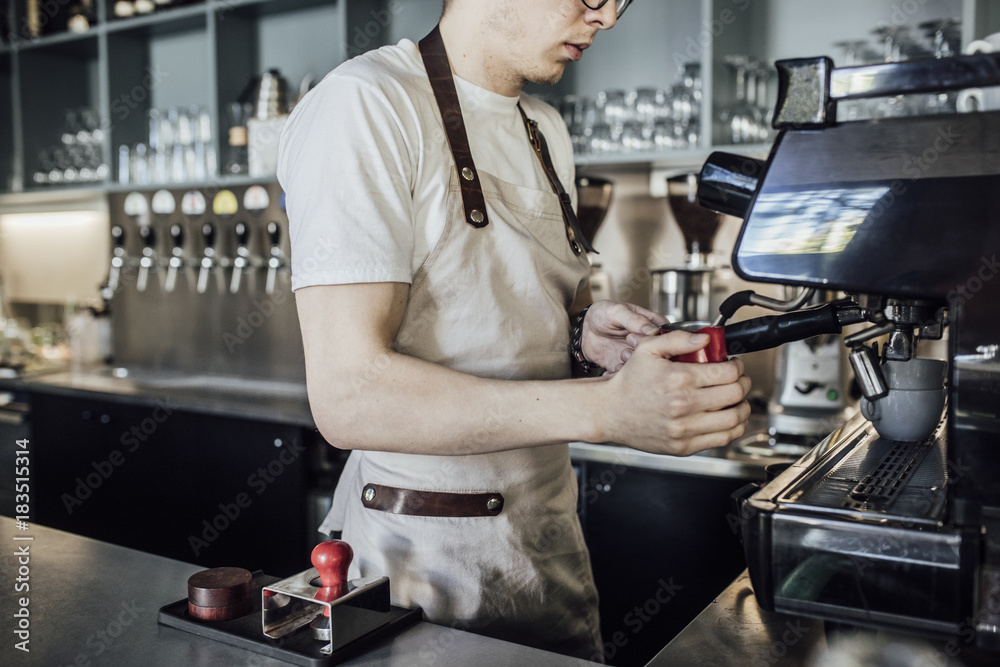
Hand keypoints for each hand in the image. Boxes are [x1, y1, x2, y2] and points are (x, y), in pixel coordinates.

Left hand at [580, 300, 667, 372]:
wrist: (586, 328)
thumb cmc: (603, 313)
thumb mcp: (617, 311)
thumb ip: (635, 320)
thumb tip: (652, 330)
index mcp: (653, 325)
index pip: (666, 337)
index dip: (656, 342)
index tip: (640, 340)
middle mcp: (648, 343)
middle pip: (656, 355)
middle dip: (642, 356)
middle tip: (628, 349)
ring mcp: (638, 356)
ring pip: (643, 369)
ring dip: (631, 366)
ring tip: (621, 356)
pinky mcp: (626, 367)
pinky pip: (627, 376)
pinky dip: (619, 375)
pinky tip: (612, 369)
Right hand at [596, 330, 751, 456]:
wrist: (609, 412)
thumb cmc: (628, 382)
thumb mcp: (647, 349)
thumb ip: (678, 339)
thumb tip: (705, 339)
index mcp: (677, 379)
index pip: (727, 373)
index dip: (738, 366)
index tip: (734, 364)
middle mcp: (683, 405)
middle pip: (735, 394)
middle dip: (744, 383)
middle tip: (739, 379)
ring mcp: (684, 428)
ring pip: (734, 419)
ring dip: (744, 407)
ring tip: (737, 400)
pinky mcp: (683, 446)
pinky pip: (721, 439)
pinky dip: (733, 428)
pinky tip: (728, 418)